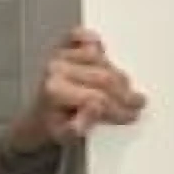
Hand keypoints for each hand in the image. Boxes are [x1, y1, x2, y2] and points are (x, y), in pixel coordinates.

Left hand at [16, 27, 146, 146]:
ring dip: (117, 75)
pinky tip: (104, 55)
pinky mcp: (62, 46)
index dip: (118, 109)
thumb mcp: (65, 137)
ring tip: (125, 90)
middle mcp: (56, 69)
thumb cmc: (52, 126)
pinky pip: (80, 36)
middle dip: (124, 93)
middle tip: (136, 103)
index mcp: (55, 91)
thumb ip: (79, 127)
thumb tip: (95, 108)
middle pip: (103, 77)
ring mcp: (59, 55)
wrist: (36, 118)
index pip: (97, 98)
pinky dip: (94, 41)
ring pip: (100, 59)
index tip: (130, 115)